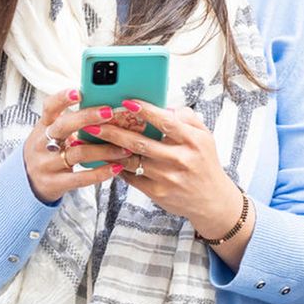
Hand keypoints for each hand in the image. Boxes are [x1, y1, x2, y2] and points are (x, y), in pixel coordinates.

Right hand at [23, 89, 130, 203]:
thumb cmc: (47, 151)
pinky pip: (80, 178)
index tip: (79, 91)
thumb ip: (70, 121)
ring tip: (124, 147)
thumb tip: (102, 102)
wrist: (27, 182)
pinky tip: (116, 167)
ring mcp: (47, 165)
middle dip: (87, 118)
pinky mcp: (54, 183)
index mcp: (43, 127)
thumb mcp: (50, 133)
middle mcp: (42, 144)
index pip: (49, 108)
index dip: (62, 98)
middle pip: (63, 127)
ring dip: (104, 150)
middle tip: (110, 112)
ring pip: (78, 153)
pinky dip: (100, 172)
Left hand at [94, 101, 237, 237]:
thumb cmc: (204, 162)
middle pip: (141, 143)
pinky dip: (116, 166)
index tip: (126, 102)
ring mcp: (167, 178)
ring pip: (132, 160)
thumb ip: (187, 117)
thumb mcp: (205, 136)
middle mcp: (180, 159)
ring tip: (92, 140)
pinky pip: (131, 177)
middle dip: (114, 131)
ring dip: (110, 150)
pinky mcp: (157, 192)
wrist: (211, 200)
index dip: (145, 111)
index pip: (166, 122)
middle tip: (93, 122)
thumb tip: (165, 107)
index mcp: (192, 141)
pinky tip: (104, 157)